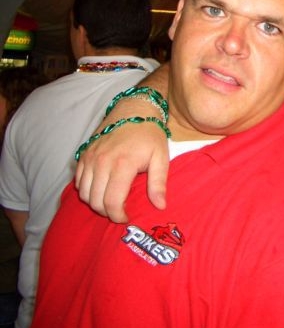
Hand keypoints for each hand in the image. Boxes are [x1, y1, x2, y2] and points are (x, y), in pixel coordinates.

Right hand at [75, 78, 170, 222]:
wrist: (134, 110)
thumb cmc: (150, 135)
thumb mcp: (161, 158)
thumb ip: (158, 184)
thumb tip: (159, 206)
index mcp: (122, 164)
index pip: (112, 202)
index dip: (118, 215)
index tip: (126, 217)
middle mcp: (101, 161)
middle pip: (95, 201)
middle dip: (107, 212)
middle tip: (119, 210)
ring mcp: (90, 157)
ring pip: (84, 193)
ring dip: (95, 202)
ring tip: (111, 201)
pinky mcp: (83, 154)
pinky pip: (78, 181)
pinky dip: (87, 190)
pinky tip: (101, 189)